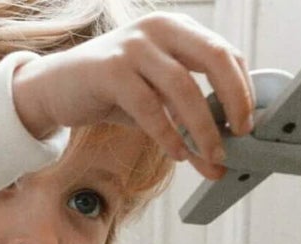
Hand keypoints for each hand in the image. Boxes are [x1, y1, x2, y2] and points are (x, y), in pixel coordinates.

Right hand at [10, 13, 253, 181]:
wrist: (52, 88)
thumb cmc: (107, 91)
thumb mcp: (152, 90)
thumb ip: (183, 105)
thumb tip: (218, 142)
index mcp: (177, 28)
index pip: (225, 53)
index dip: (242, 89)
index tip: (247, 123)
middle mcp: (159, 30)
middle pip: (214, 60)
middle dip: (234, 101)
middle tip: (240, 137)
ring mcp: (134, 48)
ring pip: (183, 88)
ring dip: (202, 128)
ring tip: (211, 157)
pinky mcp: (111, 72)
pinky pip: (149, 107)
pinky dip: (168, 134)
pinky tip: (178, 153)